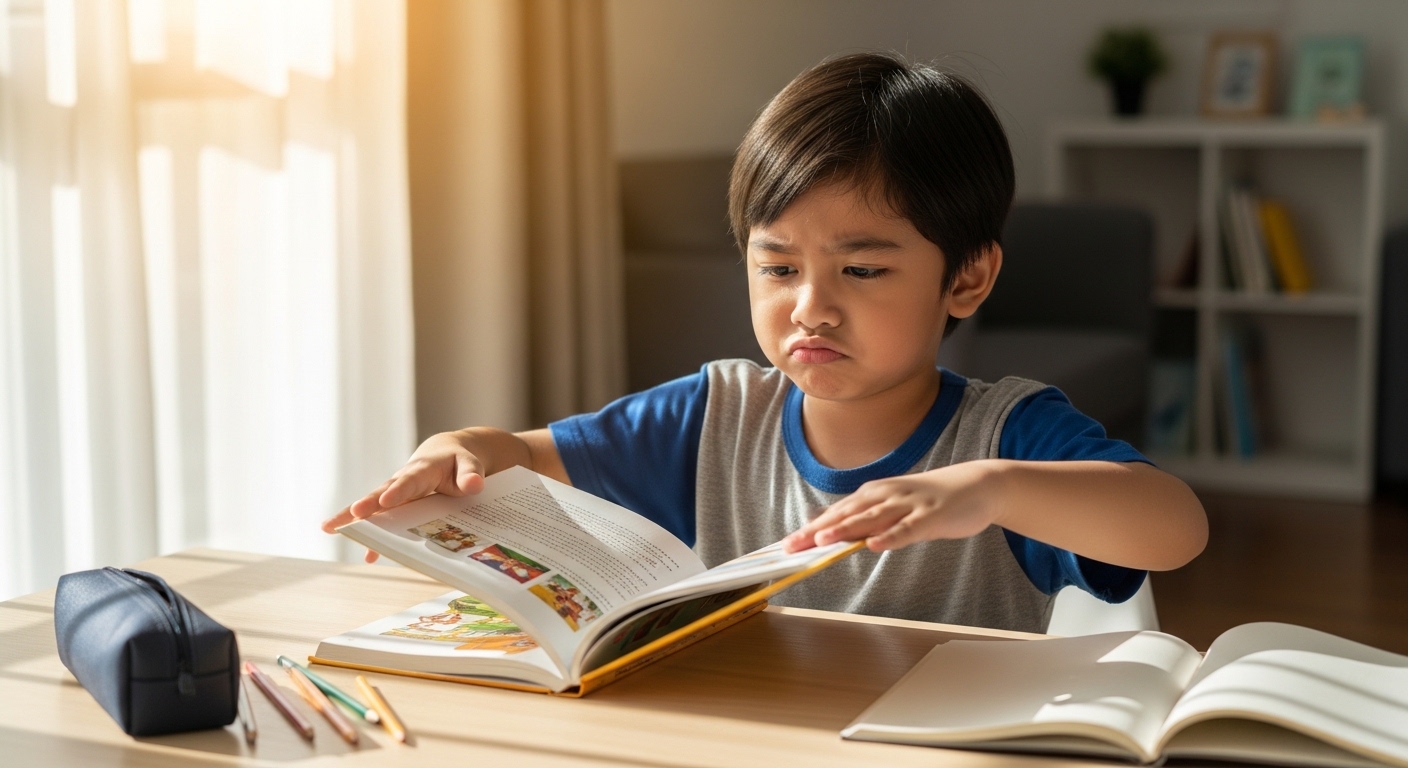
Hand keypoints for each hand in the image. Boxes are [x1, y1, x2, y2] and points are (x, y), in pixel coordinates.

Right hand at [321, 431, 487, 561]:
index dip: (398, 492)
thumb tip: (474, 485)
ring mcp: (396, 495)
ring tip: (329, 528)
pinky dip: (376, 538)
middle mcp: (403, 481)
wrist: (447, 454)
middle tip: (350, 515)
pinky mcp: (395, 507)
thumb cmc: (458, 461)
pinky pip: (382, 522)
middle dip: (366, 505)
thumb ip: (470, 474)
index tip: (385, 502)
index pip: (409, 481)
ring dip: (353, 518)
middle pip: (381, 493)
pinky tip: (368, 556)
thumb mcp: (470, 464)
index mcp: (422, 469)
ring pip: (373, 507)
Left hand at [782, 461, 1001, 553]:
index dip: (808, 529)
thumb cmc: (928, 501)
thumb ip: (864, 521)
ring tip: (821, 541)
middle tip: (789, 546)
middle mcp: (884, 496)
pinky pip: (907, 528)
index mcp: (872, 495)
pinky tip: (874, 545)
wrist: (976, 485)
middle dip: (815, 531)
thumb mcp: (892, 510)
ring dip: (845, 529)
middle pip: (844, 515)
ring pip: (871, 519)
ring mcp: (907, 504)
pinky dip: (890, 537)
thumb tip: (831, 533)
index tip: (784, 545)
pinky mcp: (930, 516)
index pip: (834, 514)